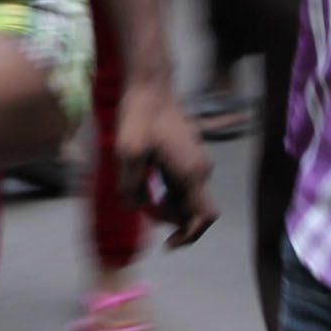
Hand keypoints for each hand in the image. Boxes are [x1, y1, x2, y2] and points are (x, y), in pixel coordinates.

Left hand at [114, 78, 214, 247]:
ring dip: (166, 205)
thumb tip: (135, 208)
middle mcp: (200, 170)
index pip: (203, 217)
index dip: (189, 236)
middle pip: (192, 211)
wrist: (150, 86)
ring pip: (186, 198)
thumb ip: (130, 187)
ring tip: (141, 193)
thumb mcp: (127, 154)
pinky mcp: (188, 156)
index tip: (168, 243)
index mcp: (191, 172)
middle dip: (169, 219)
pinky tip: (146, 180)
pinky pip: (182, 184)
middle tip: (144, 210)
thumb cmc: (140, 117)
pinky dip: (167, 192)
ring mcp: (196, 162)